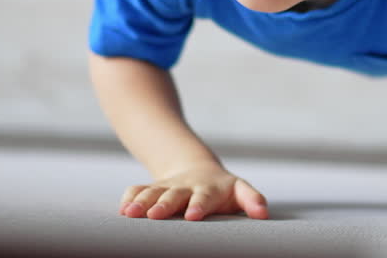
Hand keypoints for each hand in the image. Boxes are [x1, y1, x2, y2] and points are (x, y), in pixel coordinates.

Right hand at [119, 164, 268, 220]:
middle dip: (164, 205)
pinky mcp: (152, 189)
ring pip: (153, 192)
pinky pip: (137, 190)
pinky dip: (129, 198)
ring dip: (142, 202)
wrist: (197, 170)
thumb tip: (263, 213)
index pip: (205, 197)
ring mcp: (168, 187)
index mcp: (210, 189)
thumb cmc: (223, 190)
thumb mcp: (240, 192)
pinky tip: (122, 210)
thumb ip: (252, 200)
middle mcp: (187, 187)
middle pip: (175, 195)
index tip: (192, 215)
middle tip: (156, 216)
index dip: (199, 205)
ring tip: (131, 214)